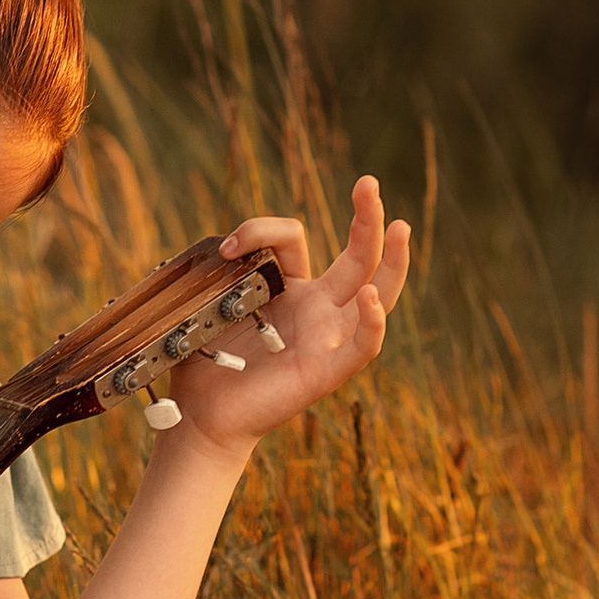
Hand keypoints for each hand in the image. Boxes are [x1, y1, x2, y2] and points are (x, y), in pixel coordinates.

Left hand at [164, 176, 411, 455]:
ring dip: (391, 260)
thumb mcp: (210, 304)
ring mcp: (326, 337)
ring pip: (376, 294)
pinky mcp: (325, 371)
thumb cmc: (206, 361)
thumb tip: (227, 250)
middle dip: (365, 217)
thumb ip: (222, 274)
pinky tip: (373, 298)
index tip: (228, 246)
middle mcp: (317, 309)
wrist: (200, 416)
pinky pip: (361, 347)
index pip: (292, 240)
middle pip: (357, 257)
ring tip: (399, 226)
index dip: (262, 230)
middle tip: (368, 182)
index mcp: (290, 288)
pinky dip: (372, 324)